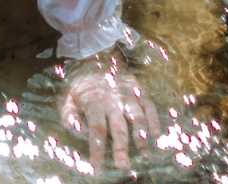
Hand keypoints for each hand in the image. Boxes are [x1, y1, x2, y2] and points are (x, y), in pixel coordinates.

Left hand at [59, 55, 159, 172]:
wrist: (96, 58)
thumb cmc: (83, 87)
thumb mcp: (70, 98)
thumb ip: (70, 115)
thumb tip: (77, 129)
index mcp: (94, 102)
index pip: (96, 129)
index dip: (97, 149)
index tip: (97, 168)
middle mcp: (113, 99)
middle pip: (118, 126)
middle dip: (121, 147)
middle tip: (123, 166)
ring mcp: (128, 94)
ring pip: (136, 116)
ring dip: (141, 136)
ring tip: (144, 154)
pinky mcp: (139, 90)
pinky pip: (149, 106)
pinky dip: (154, 120)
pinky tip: (157, 135)